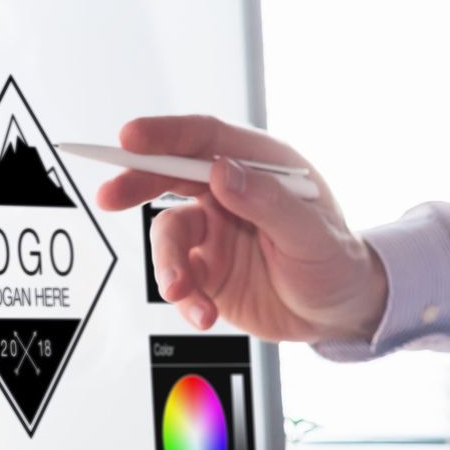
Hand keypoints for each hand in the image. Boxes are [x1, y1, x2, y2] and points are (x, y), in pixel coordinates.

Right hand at [92, 116, 387, 341]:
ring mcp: (217, 231)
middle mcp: (232, 193)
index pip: (206, 139)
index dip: (166, 134)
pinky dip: (185, 298)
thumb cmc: (338, 264)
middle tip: (110, 196)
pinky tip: (204, 314)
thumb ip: (268, 202)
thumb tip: (224, 172)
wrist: (340, 315)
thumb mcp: (313, 234)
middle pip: (171, 175)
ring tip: (182, 292)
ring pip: (170, 235)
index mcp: (261, 167)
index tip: (130, 138)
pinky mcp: (209, 270)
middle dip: (137, 184)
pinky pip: (180, 278)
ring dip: (168, 265)